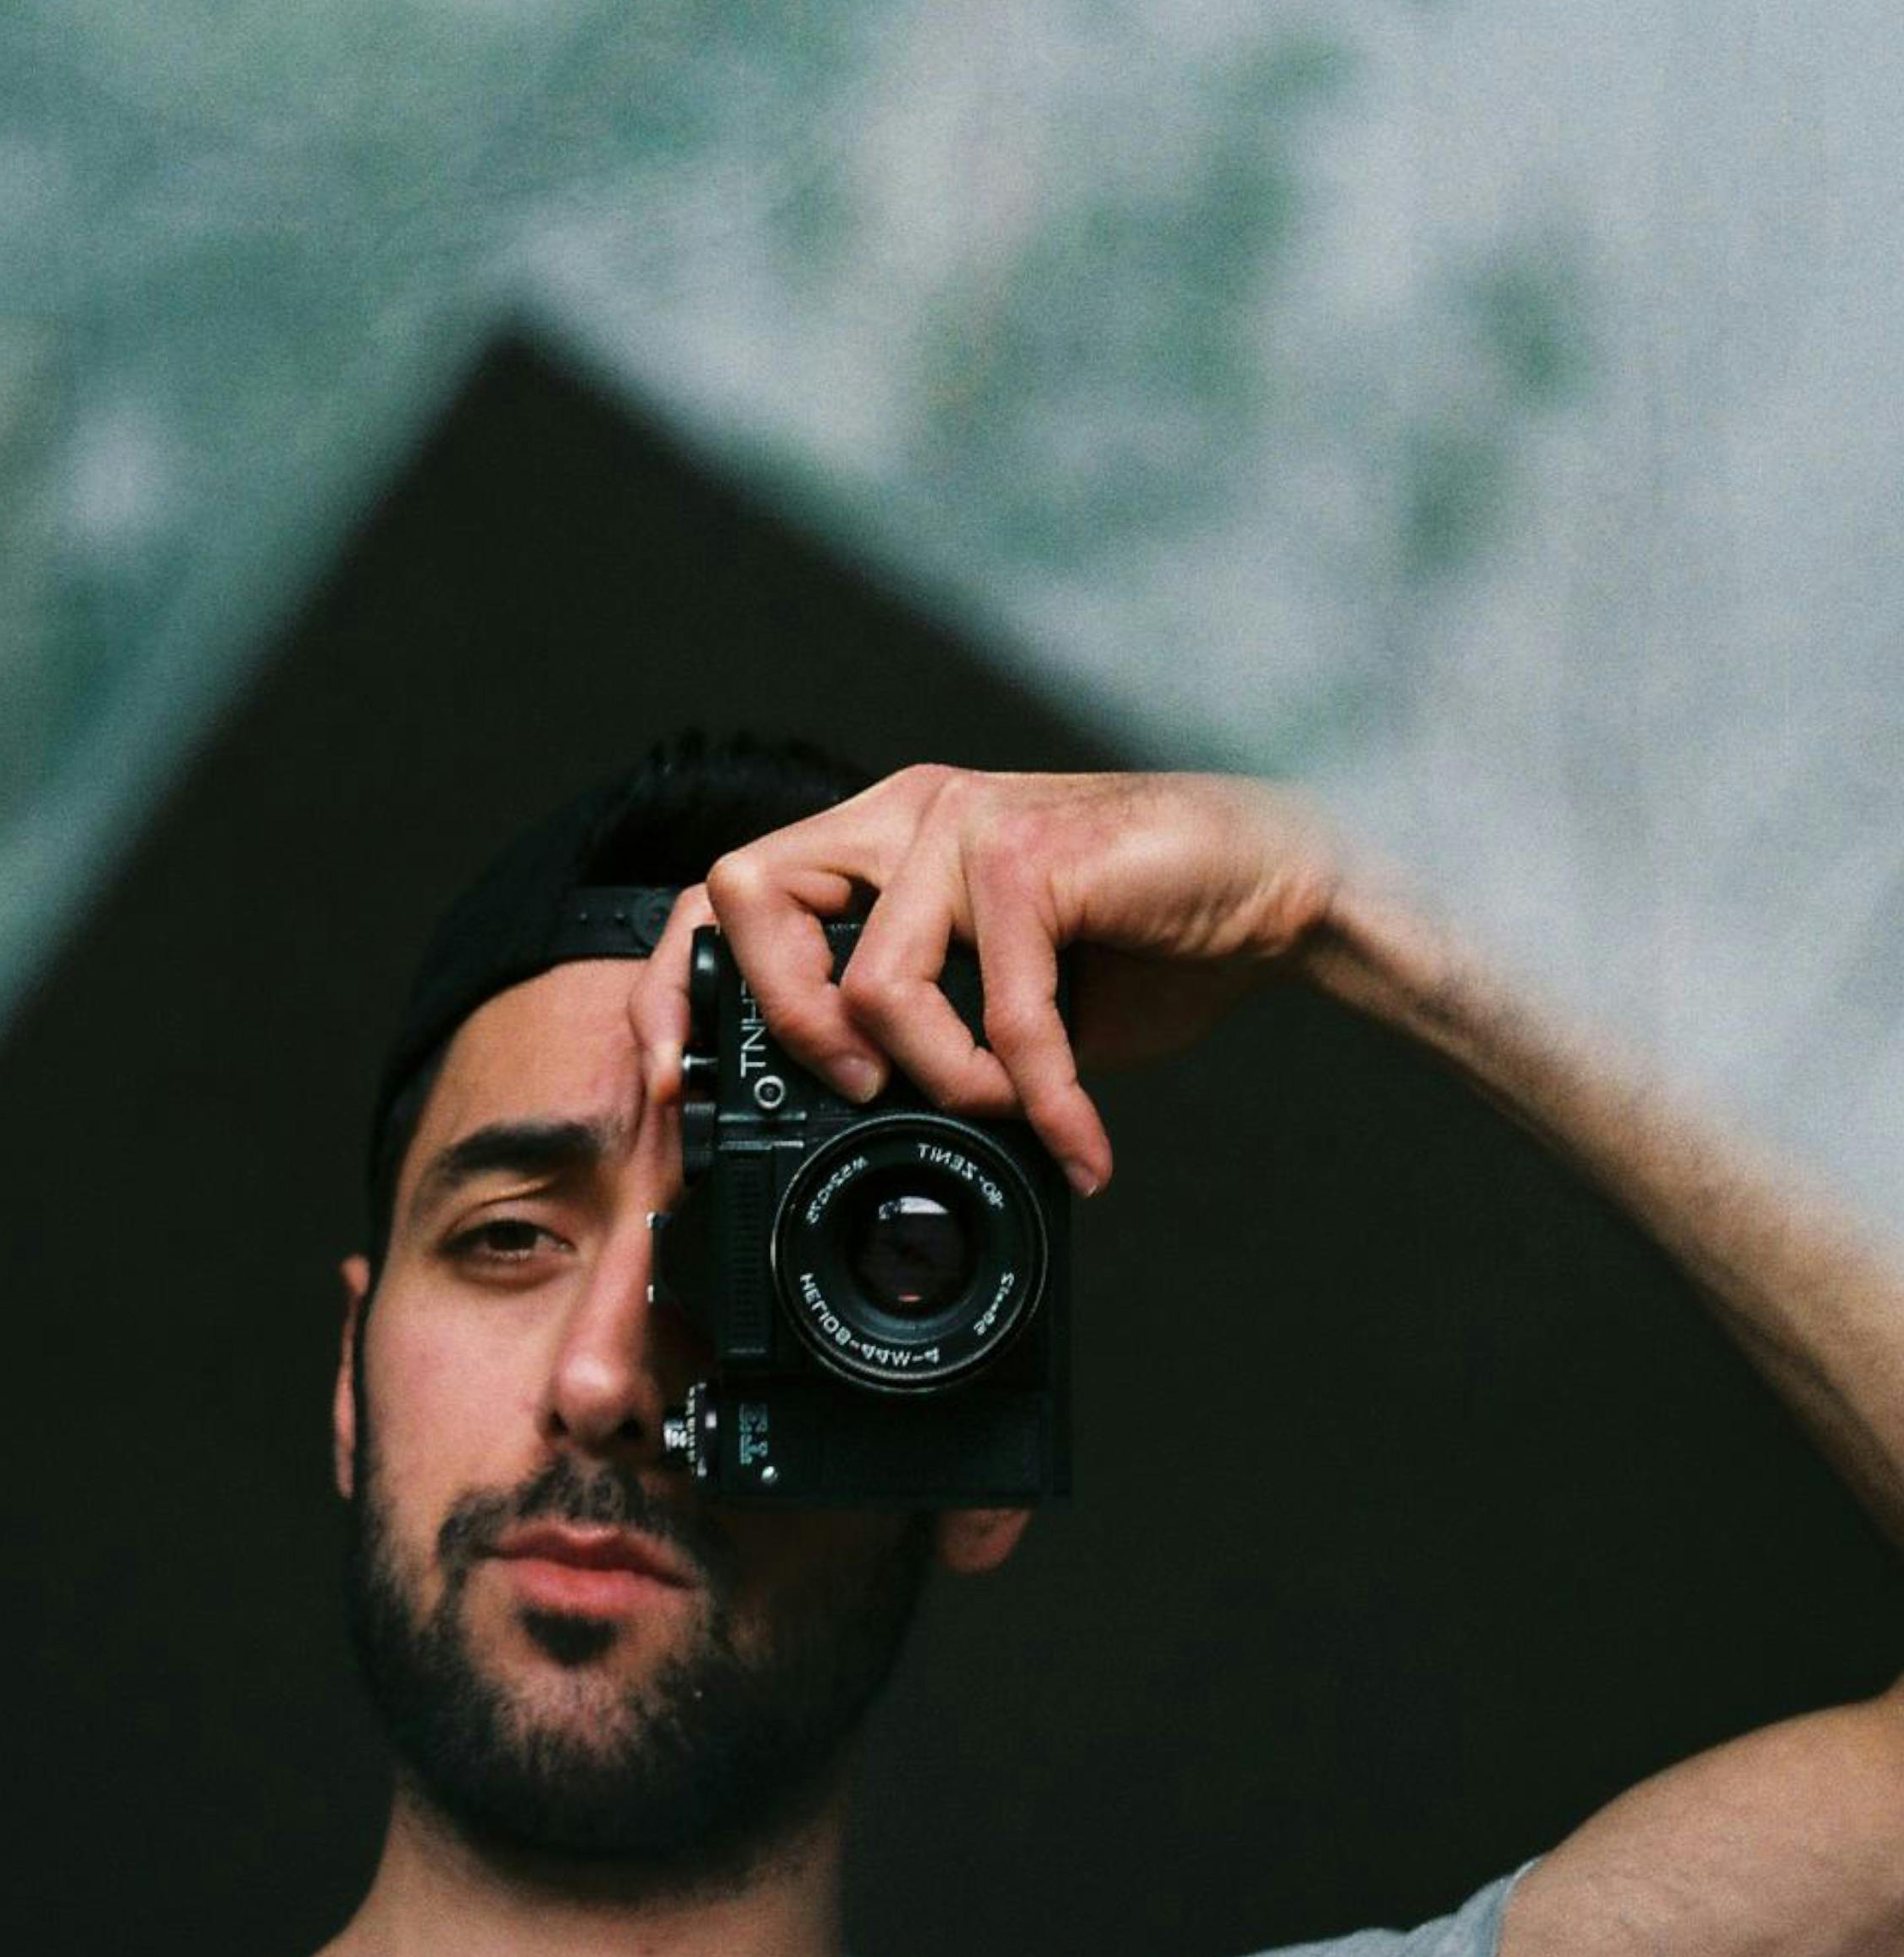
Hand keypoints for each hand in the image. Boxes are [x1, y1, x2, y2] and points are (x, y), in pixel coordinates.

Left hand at [628, 764, 1340, 1195]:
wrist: (1278, 890)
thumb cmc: (1144, 943)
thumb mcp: (1000, 1002)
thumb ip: (924, 1036)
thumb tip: (851, 1126)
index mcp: (881, 843)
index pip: (730, 894)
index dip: (678, 983)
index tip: (678, 1081)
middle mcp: (908, 815)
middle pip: (751, 897)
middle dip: (785, 1021)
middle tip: (860, 1095)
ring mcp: (964, 822)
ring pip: (875, 982)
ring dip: (941, 1081)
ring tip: (1008, 1113)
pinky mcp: (1031, 852)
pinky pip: (998, 1010)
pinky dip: (1037, 1097)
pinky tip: (1077, 1141)